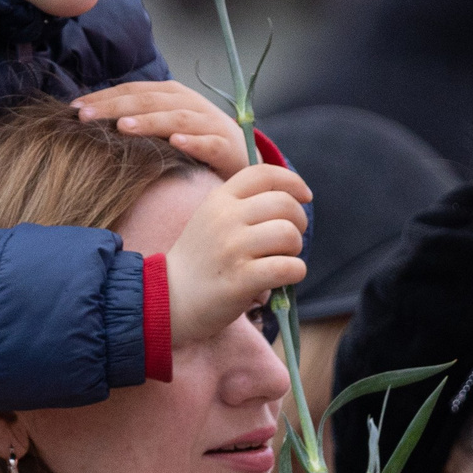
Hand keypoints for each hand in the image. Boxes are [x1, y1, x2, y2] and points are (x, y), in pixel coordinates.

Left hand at [76, 83, 265, 180]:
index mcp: (171, 96)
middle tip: (85, 117)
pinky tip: (176, 142)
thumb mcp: (164, 126)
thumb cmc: (194, 143)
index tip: (73, 109)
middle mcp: (190, 104)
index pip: (134, 90)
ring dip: (149, 121)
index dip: (104, 97)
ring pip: (177, 118)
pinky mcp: (227, 147)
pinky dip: (193, 141)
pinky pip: (209, 143)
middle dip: (115, 106)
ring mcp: (210, 124)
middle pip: (150, 101)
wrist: (242, 160)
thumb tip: (90, 120)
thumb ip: (137, 120)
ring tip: (123, 127)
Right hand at [165, 164, 310, 343]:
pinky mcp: (241, 279)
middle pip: (285, 204)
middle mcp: (226, 218)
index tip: (304, 196)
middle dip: (298, 222)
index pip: (264, 174)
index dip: (292, 181)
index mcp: (219, 199)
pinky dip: (295, 272)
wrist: (168, 298)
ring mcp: (233, 248)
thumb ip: (243, 204)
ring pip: (289, 234)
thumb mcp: (211, 218)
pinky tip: (284, 278)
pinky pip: (288, 267)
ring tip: (282, 259)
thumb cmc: (199, 260)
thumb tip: (291, 198)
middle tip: (289, 240)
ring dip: (295, 249)